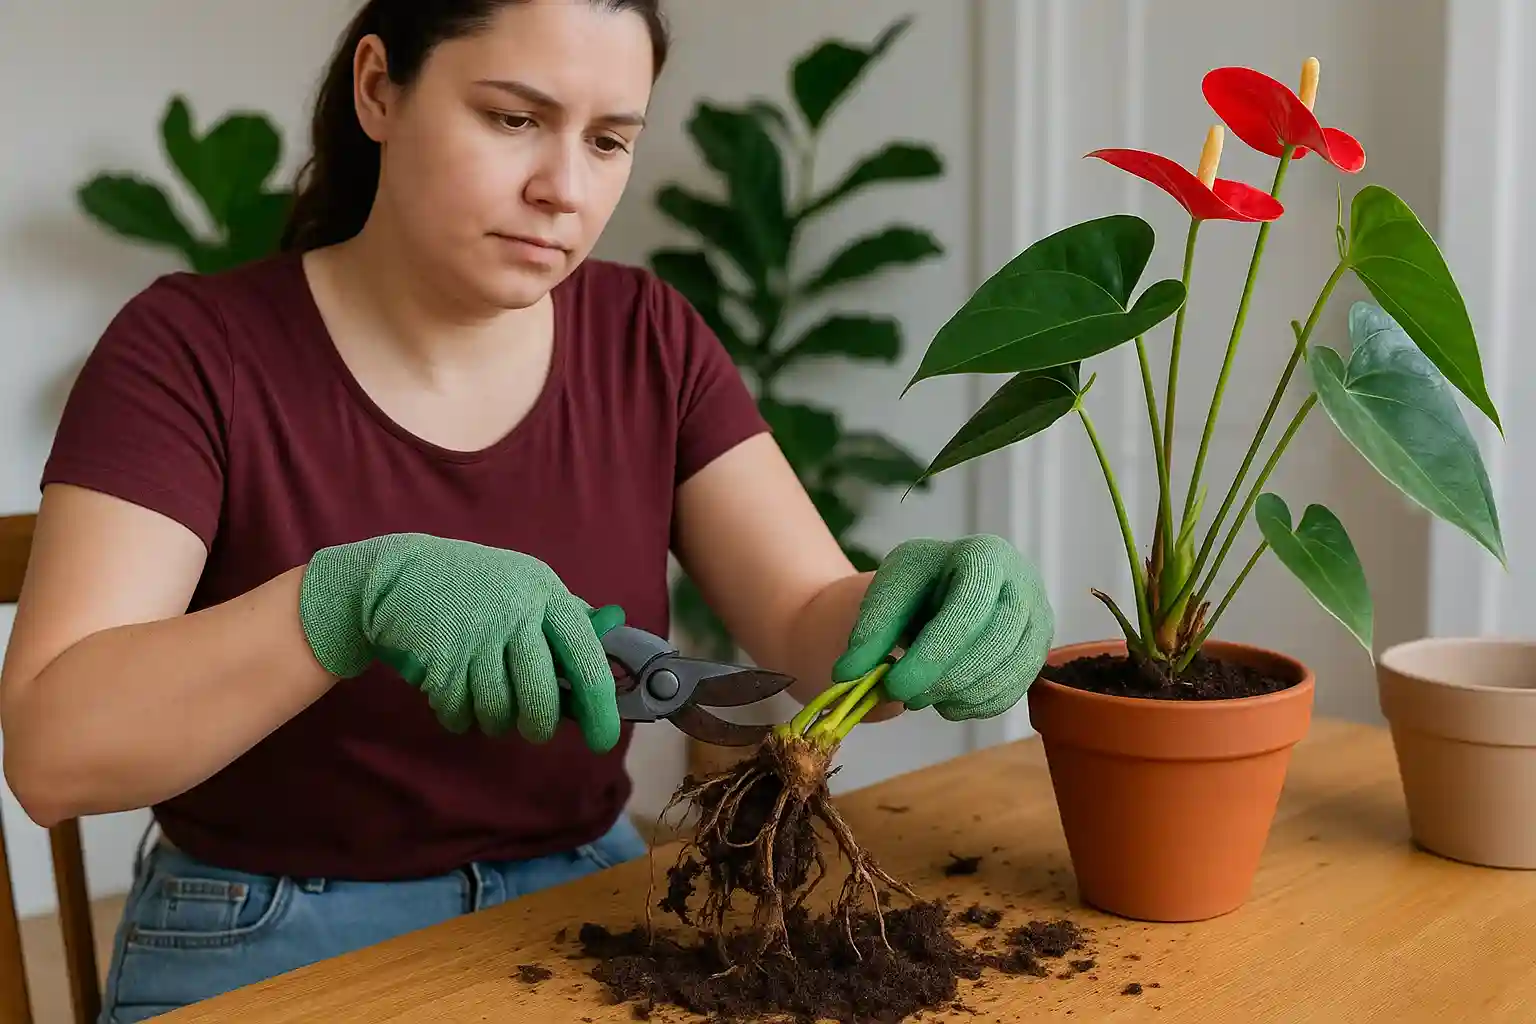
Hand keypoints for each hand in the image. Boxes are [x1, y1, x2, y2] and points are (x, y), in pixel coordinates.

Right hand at [297, 533, 621, 751]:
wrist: (395, 575)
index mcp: (546, 594)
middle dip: (539, 725)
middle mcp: (514, 614)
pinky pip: (460, 714)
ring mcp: (474, 637)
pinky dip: (459, 715)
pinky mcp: (438, 660)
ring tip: (486, 698)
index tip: (603, 739)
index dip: (598, 705)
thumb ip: (569, 618)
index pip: (585, 657)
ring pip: (499, 712)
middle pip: (540, 699)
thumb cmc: (476, 587)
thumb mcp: (527, 585)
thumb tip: (613, 652)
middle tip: (534, 727)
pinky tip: (454, 691)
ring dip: (495, 720)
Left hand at [831, 535, 1053, 720]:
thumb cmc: (918, 584)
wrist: (944, 586)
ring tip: (920, 698)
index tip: (893, 685)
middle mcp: (1024, 584)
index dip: (931, 655)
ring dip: (959, 697)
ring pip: (1009, 673)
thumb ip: (869, 629)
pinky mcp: (1039, 653)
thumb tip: (848, 675)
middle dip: (945, 680)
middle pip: (995, 644)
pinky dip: (975, 707)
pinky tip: (945, 702)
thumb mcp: (888, 590)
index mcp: (985, 555)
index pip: (967, 609)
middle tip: (904, 696)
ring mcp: (1039, 619)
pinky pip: (1014, 692)